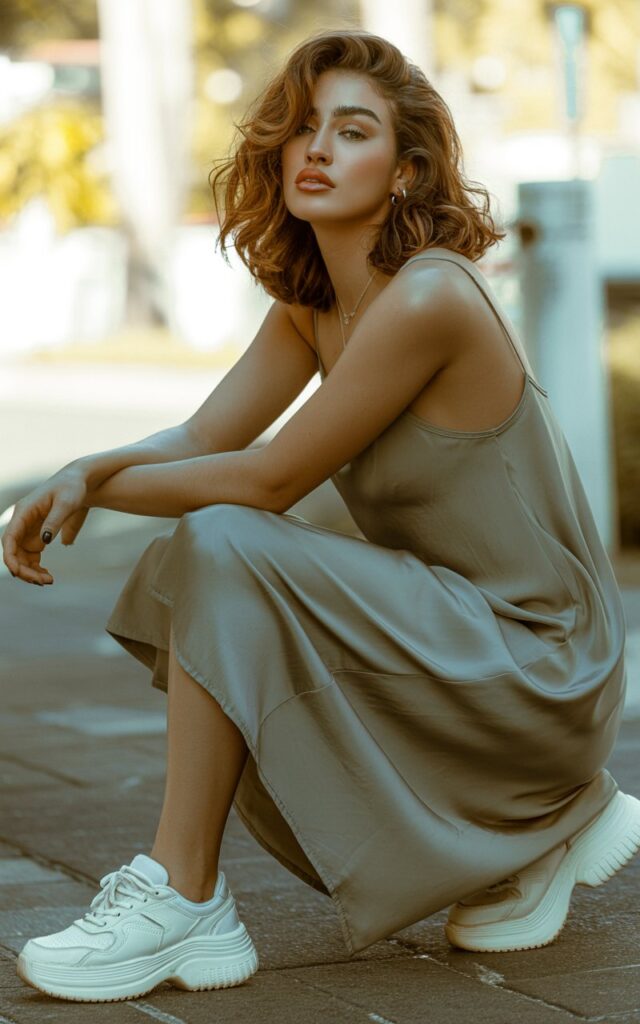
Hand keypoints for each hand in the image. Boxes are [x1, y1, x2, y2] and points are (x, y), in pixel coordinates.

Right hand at [1, 466, 88, 584]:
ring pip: (22, 557)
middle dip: (25, 569)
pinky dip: (36, 568)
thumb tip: (44, 541)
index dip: (10, 558)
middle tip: (45, 581)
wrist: (80, 481)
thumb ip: (55, 521)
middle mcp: (22, 522)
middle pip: (14, 552)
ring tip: (49, 581)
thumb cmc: (72, 488)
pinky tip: (48, 576)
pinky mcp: (38, 535)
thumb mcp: (67, 503)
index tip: (18, 573)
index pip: (9, 539)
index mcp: (23, 512)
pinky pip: (31, 557)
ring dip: (31, 572)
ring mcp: (29, 530)